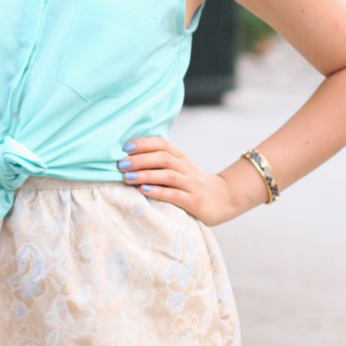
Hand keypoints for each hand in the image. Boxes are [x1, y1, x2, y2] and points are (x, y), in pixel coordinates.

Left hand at [117, 136, 243, 225]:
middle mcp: (187, 168)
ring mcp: (192, 185)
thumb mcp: (181, 169)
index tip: (126, 148)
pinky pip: (174, 195)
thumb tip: (130, 158)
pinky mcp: (194, 201)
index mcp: (182, 158)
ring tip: (127, 177)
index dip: (144, 144)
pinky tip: (144, 191)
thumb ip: (162, 163)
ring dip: (145, 175)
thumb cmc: (193, 184)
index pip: (163, 144)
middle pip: (163, 158)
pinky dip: (158, 191)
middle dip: (140, 160)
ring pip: (168, 175)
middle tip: (121, 165)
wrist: (225, 199)